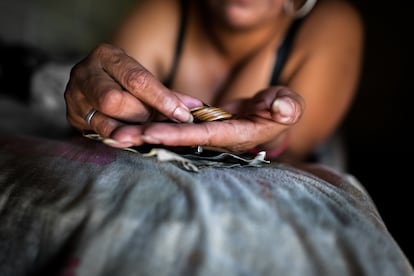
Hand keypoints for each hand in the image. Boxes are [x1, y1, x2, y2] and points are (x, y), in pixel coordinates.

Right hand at [64, 43, 202, 136]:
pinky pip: (98, 134)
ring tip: (148, 135)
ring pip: (104, 122)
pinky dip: (120, 138)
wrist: (94, 82)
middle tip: (157, 122)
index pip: (136, 79)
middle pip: (114, 100)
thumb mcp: (144, 79)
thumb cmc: (126, 80)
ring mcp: (74, 96)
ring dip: (131, 131)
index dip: (161, 99)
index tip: (182, 115)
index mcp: (107, 56)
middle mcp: (84, 73)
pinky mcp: (72, 117)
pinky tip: (133, 140)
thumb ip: (168, 94)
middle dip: (140, 115)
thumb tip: (197, 108)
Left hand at [107, 86, 303, 152]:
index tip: (150, 132)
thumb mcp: (289, 104)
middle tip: (118, 137)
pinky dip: (153, 127)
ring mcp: (207, 135)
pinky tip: (130, 125)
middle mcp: (218, 140)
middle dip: (151, 138)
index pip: (205, 136)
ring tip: (114, 134)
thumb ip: (287, 106)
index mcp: (238, 134)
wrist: (270, 113)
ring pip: (172, 135)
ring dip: (145, 135)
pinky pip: (174, 128)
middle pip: (180, 140)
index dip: (178, 134)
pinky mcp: (200, 128)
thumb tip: (282, 109)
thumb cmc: (280, 108)